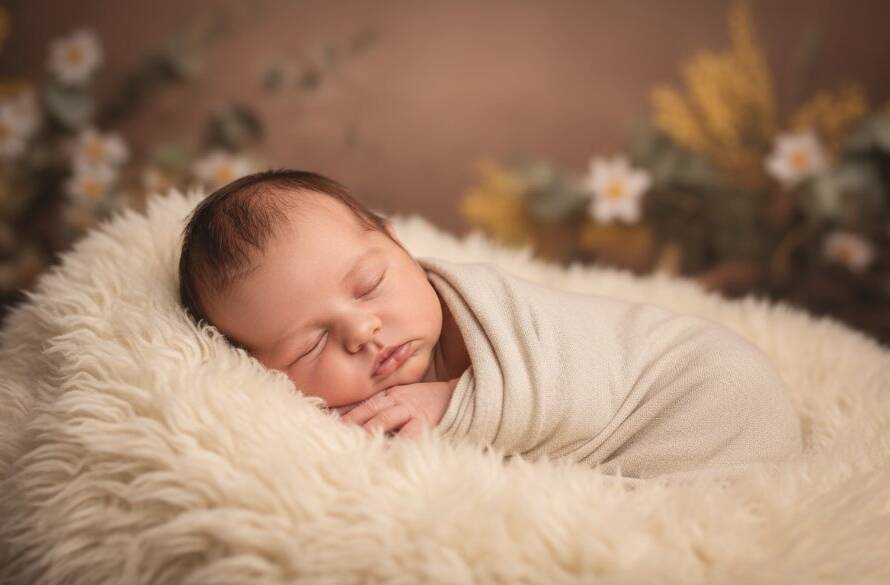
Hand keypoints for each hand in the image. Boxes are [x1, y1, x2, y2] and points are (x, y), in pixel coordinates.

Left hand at [336, 379, 458, 437]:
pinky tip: (382, 454)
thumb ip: (379, 407)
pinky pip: (407, 435)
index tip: (327, 423)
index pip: (363, 405)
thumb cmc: (425, 402)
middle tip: (331, 437)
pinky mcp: (424, 423)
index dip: (345, 414)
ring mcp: (410, 411)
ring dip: (365, 431)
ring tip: (349, 444)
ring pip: (383, 420)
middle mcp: (397, 401)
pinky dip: (394, 444)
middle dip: (350, 424)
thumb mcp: (401, 398)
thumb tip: (347, 416)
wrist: (457, 398)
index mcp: (390, 396)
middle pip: (368, 412)